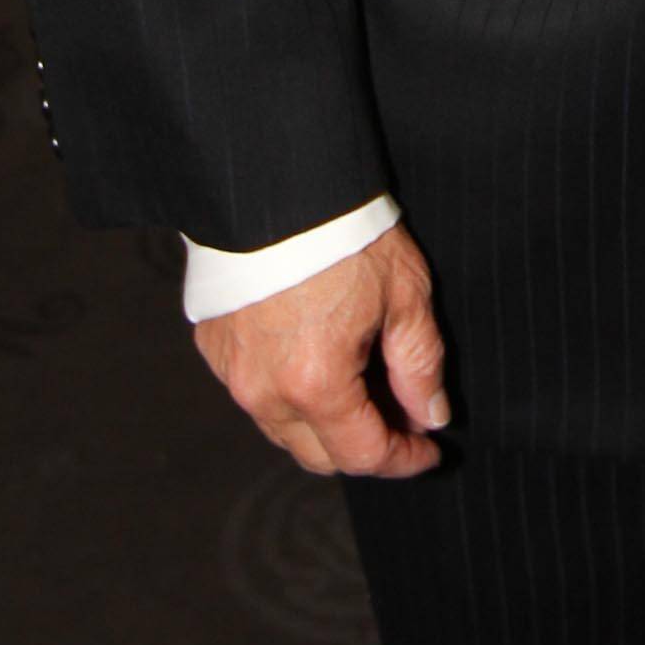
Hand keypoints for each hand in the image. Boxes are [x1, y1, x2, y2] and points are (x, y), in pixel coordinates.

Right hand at [193, 221, 447, 476]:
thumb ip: (419, 365)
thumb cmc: (345, 233)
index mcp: (314, 385)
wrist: (276, 184)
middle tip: (402, 417)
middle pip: (318, 455)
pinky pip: (256, 392)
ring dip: (324, 423)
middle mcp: (264, 391)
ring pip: (284, 428)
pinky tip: (318, 355)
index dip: (403, 460)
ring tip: (363, 382)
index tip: (428, 451)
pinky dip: (289, 391)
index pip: (363, 455)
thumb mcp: (404, 295)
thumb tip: (430, 416)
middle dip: (364, 447)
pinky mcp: (214, 349)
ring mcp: (232, 373)